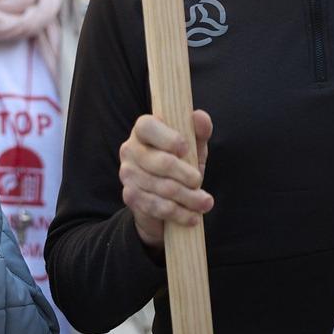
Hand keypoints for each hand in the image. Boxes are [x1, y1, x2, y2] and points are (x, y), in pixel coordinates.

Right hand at [119, 108, 212, 252]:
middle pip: (160, 162)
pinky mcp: (130, 196)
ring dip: (188, 198)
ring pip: (162, 188)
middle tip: (200, 182)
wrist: (163, 199)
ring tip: (205, 203)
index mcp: (143, 130)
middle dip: (186, 175)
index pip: (147, 127)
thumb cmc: (180, 164)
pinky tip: (193, 216)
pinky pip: (157, 206)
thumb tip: (199, 117)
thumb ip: (198, 131)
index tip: (186, 149)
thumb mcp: (192, 147)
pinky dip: (179, 213)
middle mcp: (130, 149)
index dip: (167, 138)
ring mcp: (128, 174)